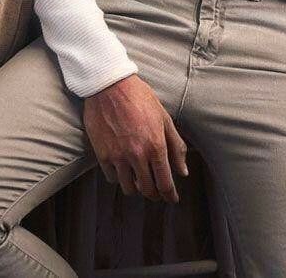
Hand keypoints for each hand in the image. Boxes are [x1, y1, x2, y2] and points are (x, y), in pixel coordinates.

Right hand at [82, 73, 188, 203]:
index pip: (165, 183)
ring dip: (136, 188)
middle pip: (148, 190)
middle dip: (155, 194)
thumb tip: (183, 171)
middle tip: (157, 192)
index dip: (170, 195)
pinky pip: (112, 178)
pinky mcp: (102, 155)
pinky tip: (122, 170)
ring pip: (129, 189)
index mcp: (156, 146)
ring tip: (139, 181)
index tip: (172, 199)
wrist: (110, 86)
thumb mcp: (163, 117)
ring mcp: (118, 157)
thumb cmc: (140, 98)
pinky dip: (119, 178)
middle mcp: (138, 155)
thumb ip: (175, 145)